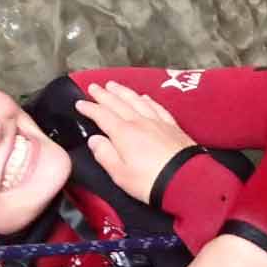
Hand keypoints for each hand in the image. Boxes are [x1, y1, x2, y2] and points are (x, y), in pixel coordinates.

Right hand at [74, 80, 196, 203]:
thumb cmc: (150, 181)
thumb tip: (94, 139)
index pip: (102, 115)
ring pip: (137, 101)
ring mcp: (157, 122)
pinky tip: (144, 97)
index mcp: (123, 133)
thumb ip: (105, 154)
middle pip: (118, 103)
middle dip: (104, 94)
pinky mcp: (172, 126)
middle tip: (93, 86)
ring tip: (114, 85)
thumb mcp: (120, 174)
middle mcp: (139, 122)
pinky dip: (147, 100)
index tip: (80, 103)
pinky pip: (156, 107)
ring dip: (123, 92)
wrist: (186, 181)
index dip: (90, 108)